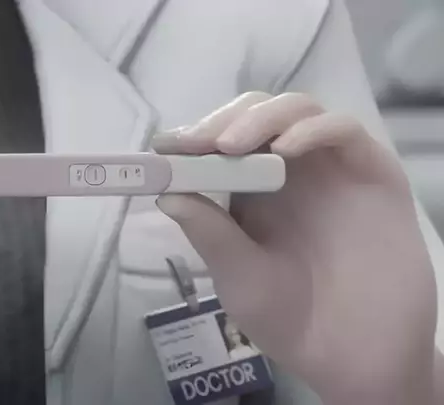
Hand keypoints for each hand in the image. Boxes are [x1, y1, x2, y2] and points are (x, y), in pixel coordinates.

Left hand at [152, 92, 437, 403]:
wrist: (350, 353)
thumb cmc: (289, 316)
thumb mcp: (237, 274)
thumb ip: (208, 231)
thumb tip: (164, 193)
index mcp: (251, 190)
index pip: (222, 142)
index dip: (194, 136)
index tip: (165, 145)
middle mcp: (289, 170)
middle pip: (257, 114)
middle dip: (224, 121)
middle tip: (199, 142)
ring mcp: (330, 166)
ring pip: (298, 110)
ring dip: (261, 118)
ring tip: (231, 146)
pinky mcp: (371, 170)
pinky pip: (344, 130)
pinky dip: (312, 129)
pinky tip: (284, 149)